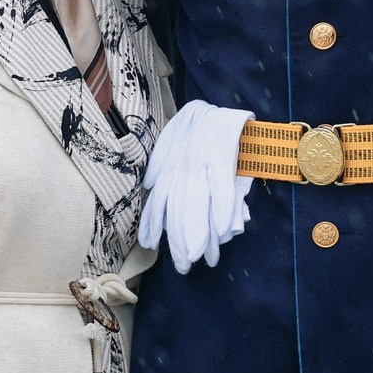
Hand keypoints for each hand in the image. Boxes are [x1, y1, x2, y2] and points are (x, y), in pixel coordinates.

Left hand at [137, 100, 253, 272]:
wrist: (215, 106)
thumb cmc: (193, 128)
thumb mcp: (171, 141)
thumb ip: (160, 165)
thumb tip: (150, 185)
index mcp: (169, 164)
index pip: (160, 199)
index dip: (153, 223)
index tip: (151, 245)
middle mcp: (181, 167)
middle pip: (179, 209)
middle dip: (181, 240)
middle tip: (184, 266)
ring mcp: (202, 163)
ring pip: (198, 203)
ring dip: (201, 233)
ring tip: (204, 258)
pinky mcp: (222, 159)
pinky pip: (221, 188)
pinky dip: (222, 209)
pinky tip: (222, 231)